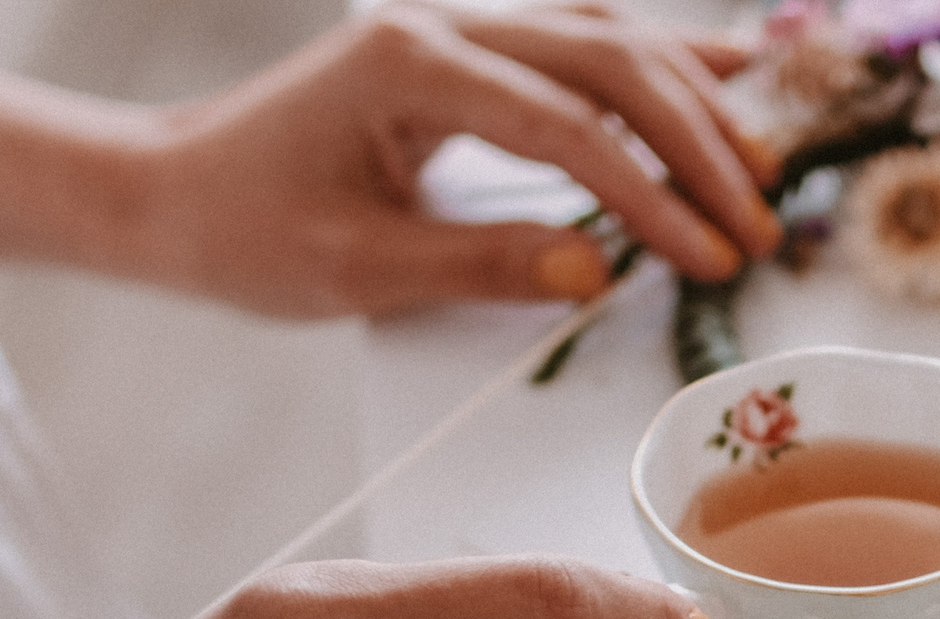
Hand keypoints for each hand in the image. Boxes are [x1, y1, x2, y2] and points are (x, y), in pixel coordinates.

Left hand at [130, 2, 782, 314]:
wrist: (174, 191)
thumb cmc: (246, 230)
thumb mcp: (359, 269)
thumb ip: (482, 265)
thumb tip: (594, 271)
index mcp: (409, 65)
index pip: (567, 128)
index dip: (651, 199)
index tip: (708, 260)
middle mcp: (443, 23)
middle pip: (610, 64)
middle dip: (698, 148)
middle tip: (758, 226)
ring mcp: (460, 24)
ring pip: (609, 41)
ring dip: (694, 102)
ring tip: (765, 168)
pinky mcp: (470, 48)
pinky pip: (584, 42)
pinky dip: (660, 67)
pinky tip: (729, 77)